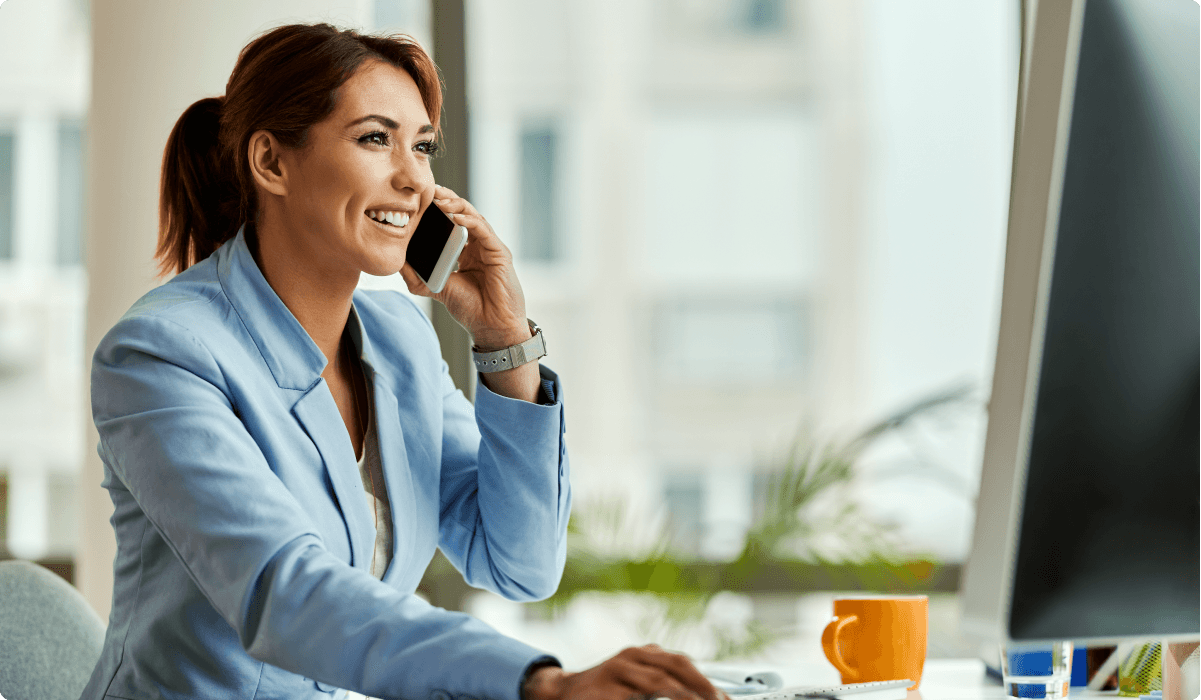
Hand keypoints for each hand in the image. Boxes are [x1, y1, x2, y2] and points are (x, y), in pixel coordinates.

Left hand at [400, 185, 528, 350]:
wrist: (492, 328)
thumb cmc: (471, 309)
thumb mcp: (438, 288)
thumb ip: (418, 276)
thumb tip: (396, 263)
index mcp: (467, 251)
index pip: (452, 222)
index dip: (438, 209)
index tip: (419, 200)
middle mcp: (480, 246)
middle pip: (463, 213)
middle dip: (446, 199)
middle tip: (428, 190)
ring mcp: (491, 248)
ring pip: (474, 216)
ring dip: (456, 205)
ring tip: (439, 199)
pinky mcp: (500, 253)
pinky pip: (483, 230)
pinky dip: (469, 220)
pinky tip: (454, 216)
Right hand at [522, 646, 729, 699]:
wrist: (560, 693)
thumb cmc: (605, 690)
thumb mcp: (636, 682)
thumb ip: (662, 683)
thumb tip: (700, 694)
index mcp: (644, 654)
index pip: (683, 662)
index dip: (706, 681)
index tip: (725, 699)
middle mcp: (632, 656)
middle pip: (675, 666)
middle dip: (701, 685)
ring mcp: (617, 669)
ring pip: (658, 681)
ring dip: (683, 696)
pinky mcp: (604, 687)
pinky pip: (632, 697)